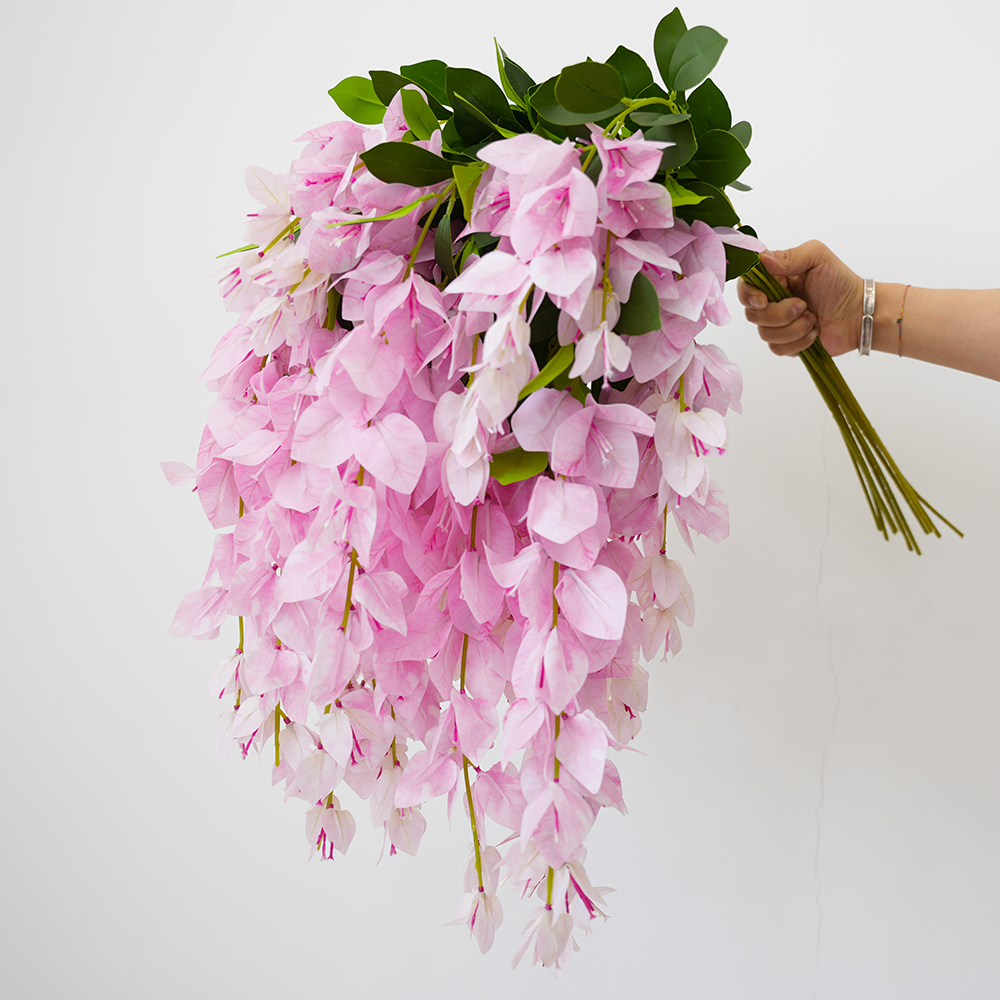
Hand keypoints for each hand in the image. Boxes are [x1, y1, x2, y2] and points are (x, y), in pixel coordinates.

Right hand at [737, 241, 863, 356]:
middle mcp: (772, 301)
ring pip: (764, 333)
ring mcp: (778, 324)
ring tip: (813, 319)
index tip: (762, 300)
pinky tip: (813, 333)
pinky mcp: (786, 343)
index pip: (745, 286)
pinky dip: (797, 342)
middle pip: (752, 314)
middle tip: (803, 305)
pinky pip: (777, 348)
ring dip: (792, 328)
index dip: (748, 295)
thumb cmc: (840, 282)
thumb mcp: (818, 257)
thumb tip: (762, 260)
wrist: (858, 314)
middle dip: (779, 313)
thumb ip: (789, 256)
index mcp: (774, 278)